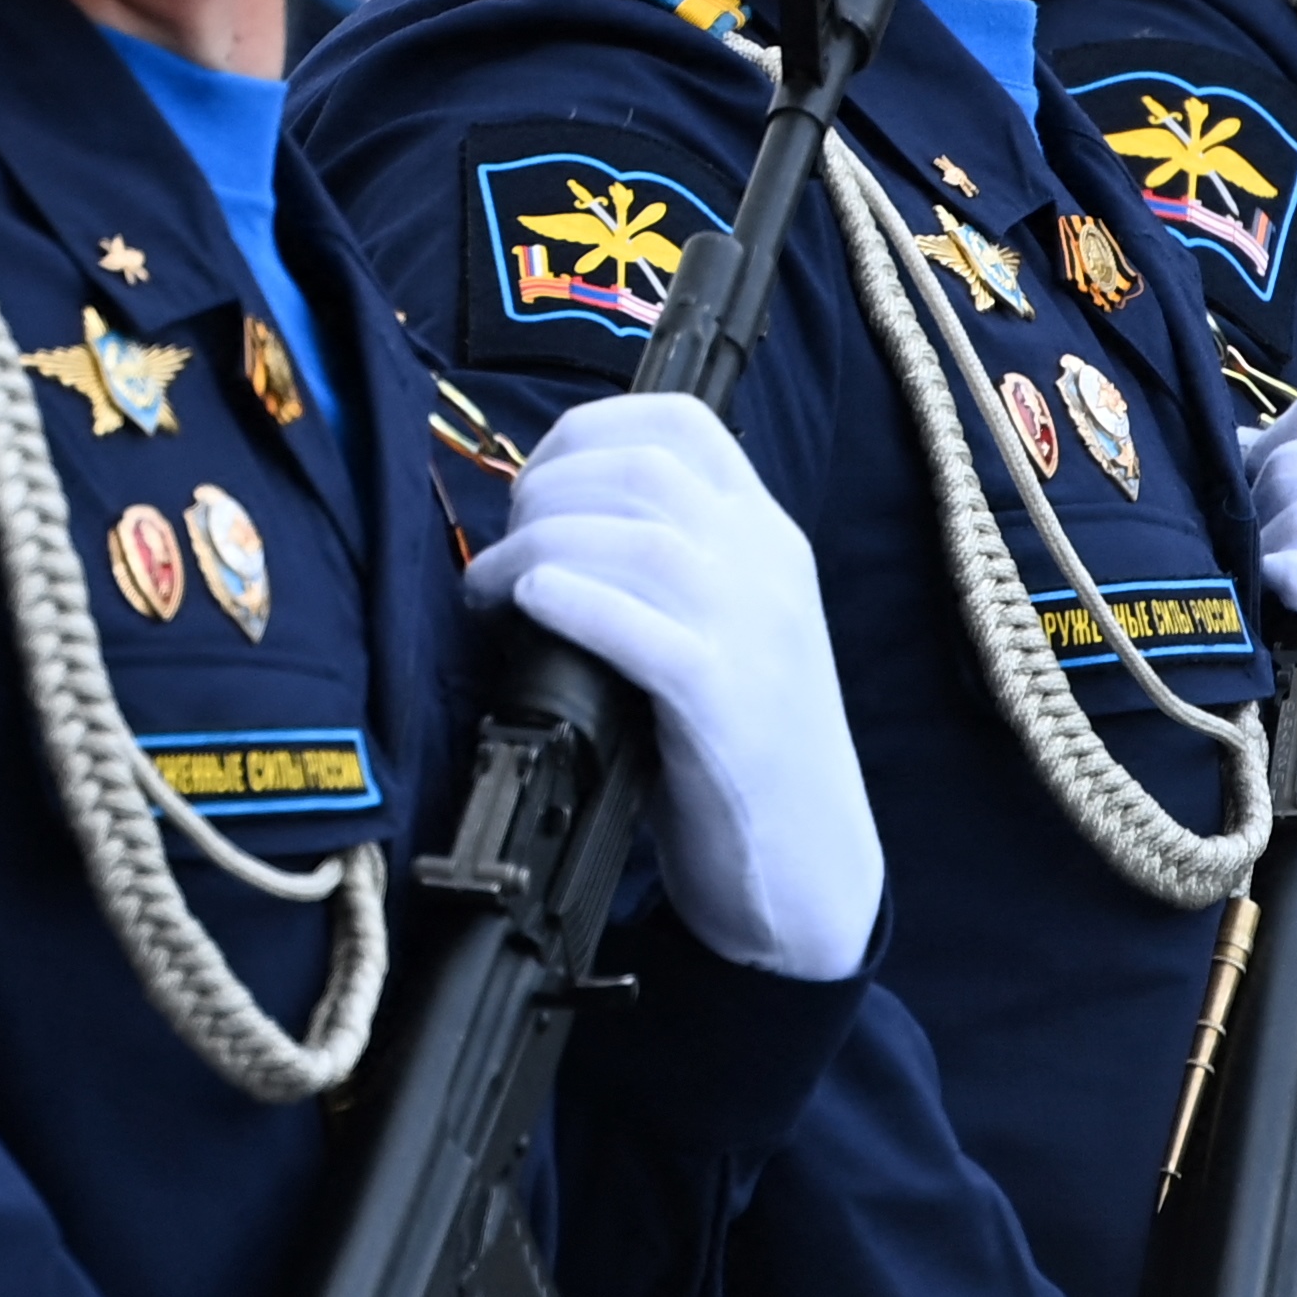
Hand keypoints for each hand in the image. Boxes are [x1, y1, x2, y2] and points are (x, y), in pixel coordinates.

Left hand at [464, 392, 882, 978]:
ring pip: (634, 536)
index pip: (681, 425)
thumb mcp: (719, 629)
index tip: (529, 479)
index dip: (583, 432)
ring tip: (489, 592)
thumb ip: (662, 567)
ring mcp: (754, 631)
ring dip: (536, 547)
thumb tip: (541, 525)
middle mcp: (769, 566)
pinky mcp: (727, 704)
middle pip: (641, 469)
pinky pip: (639, 624)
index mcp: (768, 536)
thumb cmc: (735, 751)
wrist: (807, 871)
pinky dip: (570, 601)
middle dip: (543, 491)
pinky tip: (529, 608)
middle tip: (498, 548)